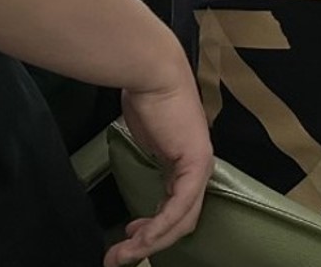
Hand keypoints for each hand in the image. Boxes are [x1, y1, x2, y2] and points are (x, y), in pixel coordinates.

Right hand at [107, 77, 212, 265]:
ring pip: (180, 220)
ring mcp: (199, 168)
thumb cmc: (145, 95)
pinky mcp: (194, 165)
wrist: (151, 73)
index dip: (155, 227)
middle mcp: (198, 170)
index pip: (177, 207)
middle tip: (120, 256)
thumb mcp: (147, 133)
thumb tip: (142, 157)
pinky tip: (141, 237)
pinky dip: (159, 226)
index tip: (130, 234)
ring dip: (150, 241)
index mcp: (187, 163)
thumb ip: (151, 153)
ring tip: (124, 254)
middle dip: (149, 243)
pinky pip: (177, 207)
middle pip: (181, 221)